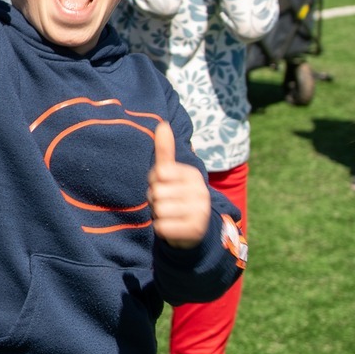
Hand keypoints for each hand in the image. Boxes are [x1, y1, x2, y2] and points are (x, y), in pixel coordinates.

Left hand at [147, 119, 209, 248]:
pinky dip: (162, 229)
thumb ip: (165, 150)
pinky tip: (172, 227)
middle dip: (155, 201)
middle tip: (167, 205)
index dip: (154, 183)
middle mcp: (200, 190)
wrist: (195, 229)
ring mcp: (200, 211)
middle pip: (156, 193)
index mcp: (192, 174)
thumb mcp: (172, 173)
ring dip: (158, 216)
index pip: (158, 174)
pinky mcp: (195, 230)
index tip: (165, 187)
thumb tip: (162, 123)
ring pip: (159, 211)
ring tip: (170, 216)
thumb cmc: (177, 196)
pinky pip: (162, 228)